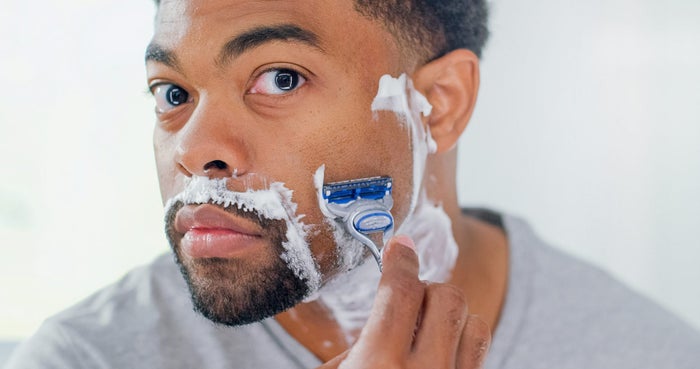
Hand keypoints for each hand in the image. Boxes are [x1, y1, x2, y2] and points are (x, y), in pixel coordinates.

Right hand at [318, 235, 490, 368]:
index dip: (401, 259)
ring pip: (476, 324)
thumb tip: (383, 310)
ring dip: (451, 319)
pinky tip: (438, 353)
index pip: (402, 291)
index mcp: (379, 365)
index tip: (400, 246)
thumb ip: (357, 344)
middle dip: (427, 289)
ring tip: (425, 333)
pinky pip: (480, 353)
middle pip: (448, 298)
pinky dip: (461, 342)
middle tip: (407, 303)